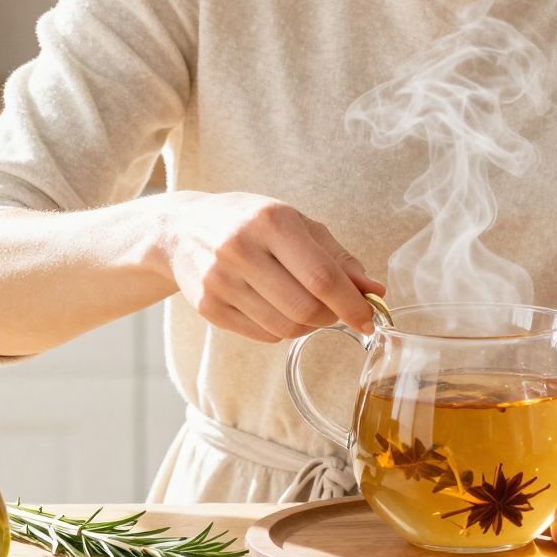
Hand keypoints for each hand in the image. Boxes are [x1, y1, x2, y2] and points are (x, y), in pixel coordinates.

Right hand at [160, 191, 383, 341]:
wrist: (181, 228)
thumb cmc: (249, 222)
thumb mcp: (296, 224)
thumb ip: (337, 258)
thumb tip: (374, 290)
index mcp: (271, 221)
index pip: (322, 277)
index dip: (352, 305)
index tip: (369, 320)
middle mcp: (241, 249)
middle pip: (305, 308)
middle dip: (331, 317)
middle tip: (336, 310)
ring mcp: (219, 280)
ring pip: (285, 327)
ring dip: (308, 325)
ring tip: (306, 306)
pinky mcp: (207, 306)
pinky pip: (263, 335)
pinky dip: (282, 329)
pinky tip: (277, 308)